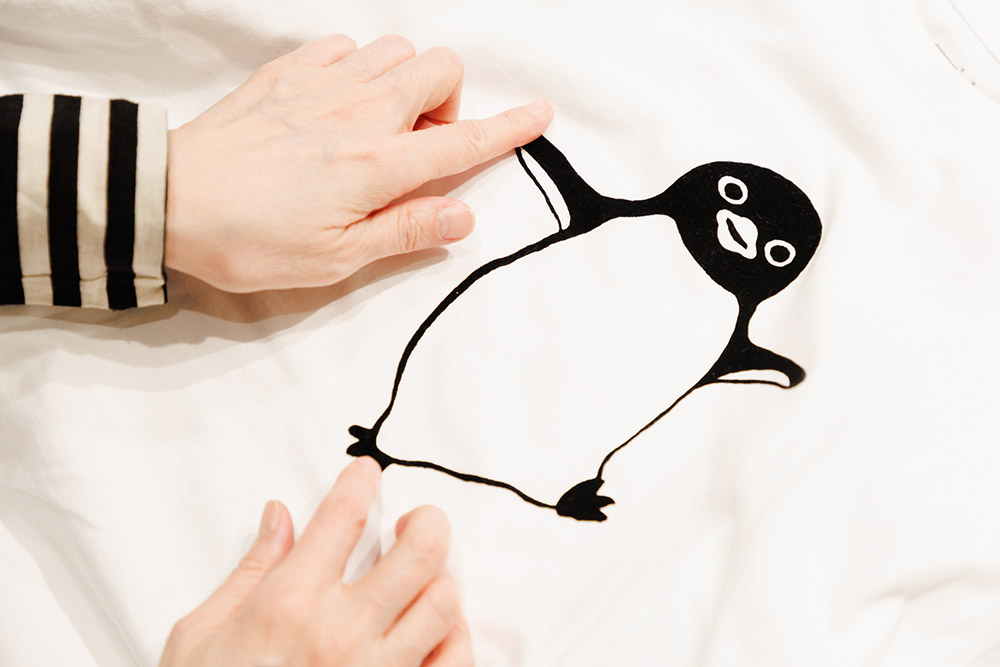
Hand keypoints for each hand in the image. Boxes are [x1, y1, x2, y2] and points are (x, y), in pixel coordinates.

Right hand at [159, 457, 470, 665]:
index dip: (361, 481)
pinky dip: (455, 638)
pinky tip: (436, 630)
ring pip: (445, 601)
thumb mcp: (201, 635)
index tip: (366, 475)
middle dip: (426, 522)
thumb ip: (249, 571)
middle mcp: (341, 634)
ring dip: (440, 578)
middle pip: (421, 550)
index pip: (344, 516)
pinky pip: (453, 661)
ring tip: (422, 578)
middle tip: (412, 523)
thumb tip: (280, 518)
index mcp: (289, 604)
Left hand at [164, 33, 553, 291]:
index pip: (463, 140)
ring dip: (406, 81)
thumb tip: (463, 217)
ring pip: (397, 49)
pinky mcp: (289, 71)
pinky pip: (347, 45)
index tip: (540, 114)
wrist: (169, 198)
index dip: (510, 128)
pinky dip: (359, 67)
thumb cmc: (252, 240)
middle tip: (419, 145)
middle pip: (440, 69)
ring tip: (379, 124)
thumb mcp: (336, 258)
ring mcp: (324, 84)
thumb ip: (406, 232)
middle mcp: (360, 113)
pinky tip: (338, 102)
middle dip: (448, 101)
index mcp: (378, 165)